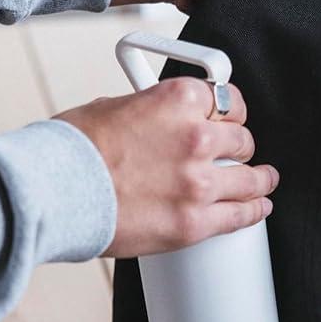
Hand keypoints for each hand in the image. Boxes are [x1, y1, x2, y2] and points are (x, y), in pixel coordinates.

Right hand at [57, 78, 278, 256]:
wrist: (56, 190)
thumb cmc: (73, 149)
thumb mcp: (113, 107)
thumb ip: (148, 112)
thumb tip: (152, 121)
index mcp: (178, 99)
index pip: (226, 99)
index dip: (230, 111)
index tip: (231, 117)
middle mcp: (196, 137)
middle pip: (241, 139)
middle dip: (240, 146)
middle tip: (239, 153)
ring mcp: (199, 182)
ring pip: (250, 179)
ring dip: (259, 179)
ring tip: (264, 181)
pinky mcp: (193, 222)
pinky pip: (239, 216)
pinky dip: (254, 211)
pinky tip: (258, 208)